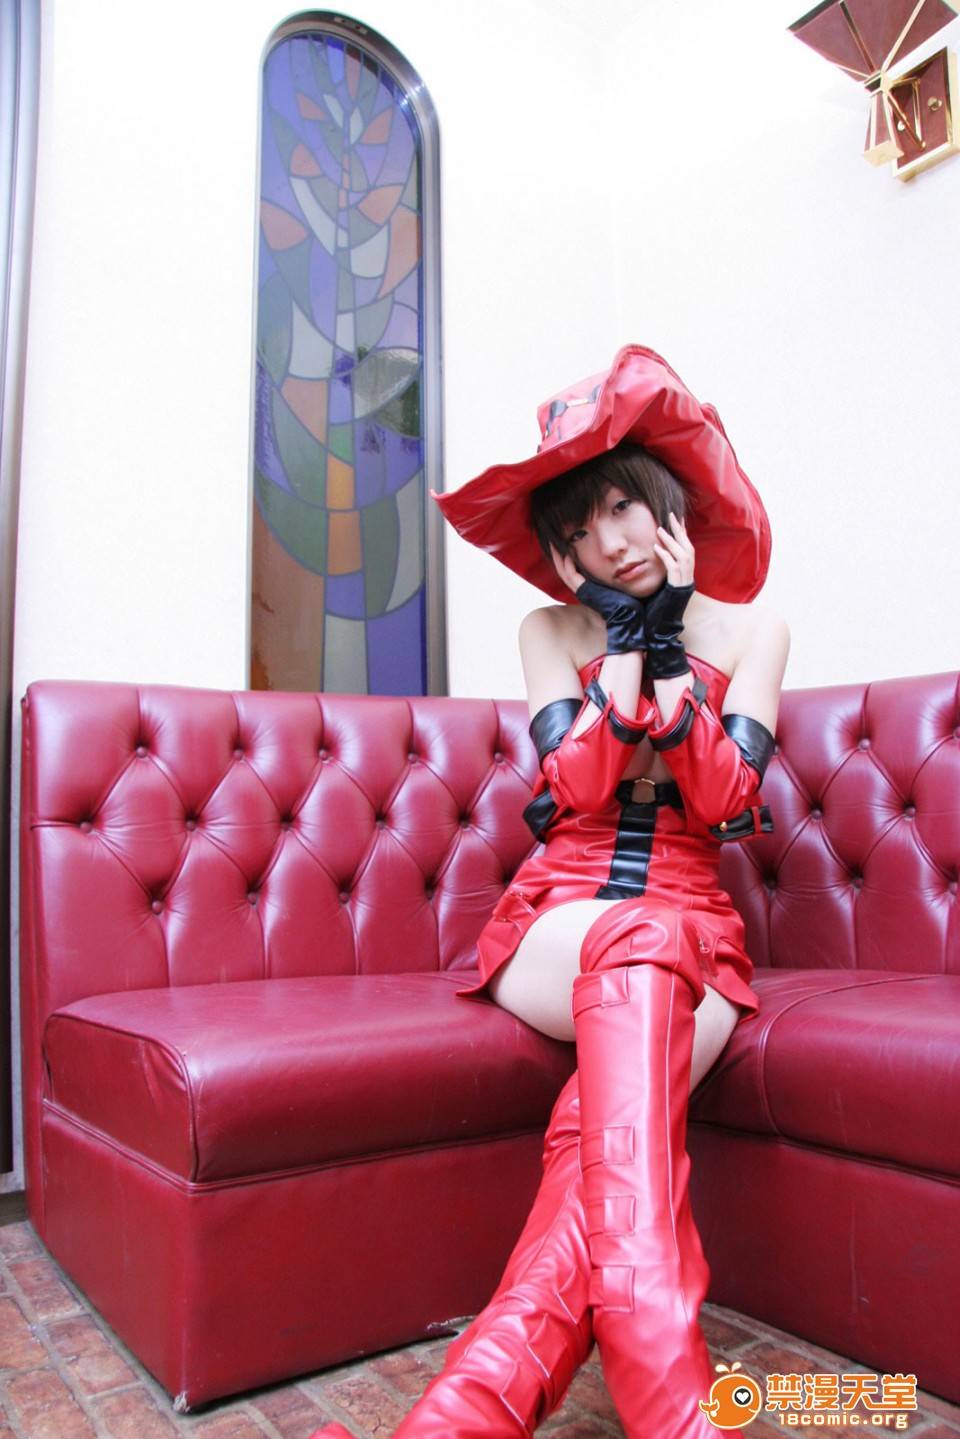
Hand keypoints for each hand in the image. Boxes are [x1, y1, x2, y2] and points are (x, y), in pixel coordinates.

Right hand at [549, 544, 645, 654]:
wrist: (627, 616)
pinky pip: (572, 577)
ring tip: (554, 545)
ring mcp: (582, 591)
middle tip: (552, 541)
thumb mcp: (615, 584)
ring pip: (564, 573)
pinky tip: (567, 554)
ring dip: (558, 558)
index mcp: (588, 588)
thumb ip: (611, 575)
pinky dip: (568, 565)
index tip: (564, 544)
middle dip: (557, 556)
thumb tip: (618, 562)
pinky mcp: (585, 592)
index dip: (565, 558)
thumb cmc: (626, 601)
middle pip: (564, 570)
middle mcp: (582, 590)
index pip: (571, 571)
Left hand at [645, 512, 695, 678]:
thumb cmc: (655, 614)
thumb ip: (657, 575)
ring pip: (684, 556)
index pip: (685, 551)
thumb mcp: (657, 589)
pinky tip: (656, 548)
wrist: (660, 634)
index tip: (673, 519)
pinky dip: (666, 557)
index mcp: (683, 579)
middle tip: (671, 515)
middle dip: (680, 531)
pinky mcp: (677, 591)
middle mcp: (687, 580)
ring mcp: (684, 586)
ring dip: (672, 541)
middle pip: (689, 549)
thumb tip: (649, 560)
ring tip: (660, 529)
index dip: (681, 535)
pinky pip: (674, 569)